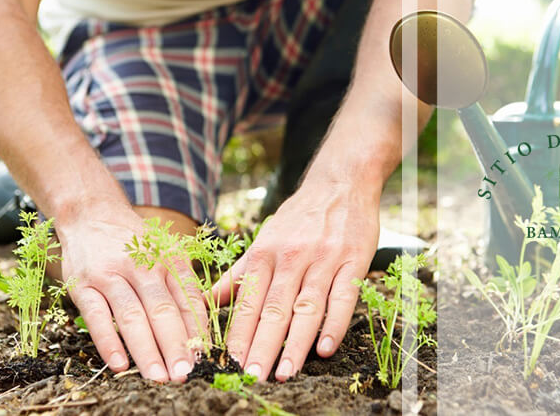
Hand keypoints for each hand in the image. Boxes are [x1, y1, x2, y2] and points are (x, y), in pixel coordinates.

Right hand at [56, 204, 206, 381]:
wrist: (90, 214)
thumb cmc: (134, 242)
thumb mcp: (164, 252)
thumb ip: (180, 285)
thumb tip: (200, 330)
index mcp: (168, 258)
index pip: (187, 298)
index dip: (197, 330)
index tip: (204, 358)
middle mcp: (141, 265)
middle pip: (162, 310)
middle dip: (175, 345)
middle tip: (184, 374)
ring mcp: (110, 274)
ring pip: (132, 316)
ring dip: (146, 350)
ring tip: (158, 376)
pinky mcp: (83, 285)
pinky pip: (96, 316)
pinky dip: (108, 341)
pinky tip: (119, 364)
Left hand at [215, 182, 378, 380]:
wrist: (340, 183)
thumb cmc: (298, 217)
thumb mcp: (263, 240)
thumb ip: (239, 274)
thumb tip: (207, 301)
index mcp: (265, 254)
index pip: (248, 301)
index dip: (238, 334)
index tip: (228, 363)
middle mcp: (291, 258)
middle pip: (274, 308)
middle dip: (261, 345)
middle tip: (252, 376)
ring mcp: (323, 260)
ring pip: (306, 306)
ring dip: (295, 343)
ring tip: (285, 372)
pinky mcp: (353, 261)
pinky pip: (343, 297)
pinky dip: (334, 324)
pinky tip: (325, 348)